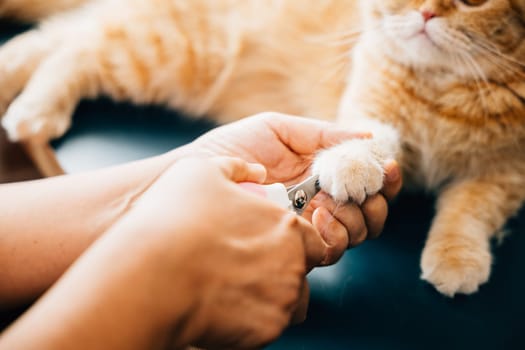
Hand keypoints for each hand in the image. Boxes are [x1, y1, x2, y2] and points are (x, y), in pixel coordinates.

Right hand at [0, 157, 326, 349]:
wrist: (151, 275)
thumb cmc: (175, 219)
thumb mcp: (202, 170)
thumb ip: (236, 167)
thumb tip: (252, 169)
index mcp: (286, 225)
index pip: (312, 236)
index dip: (293, 238)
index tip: (269, 239)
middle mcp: (292, 263)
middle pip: (302, 269)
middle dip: (283, 266)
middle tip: (249, 263)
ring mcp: (281, 299)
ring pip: (290, 300)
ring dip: (271, 293)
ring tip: (234, 285)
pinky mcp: (264, 331)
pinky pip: (268, 325)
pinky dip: (253, 319)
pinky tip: (223, 304)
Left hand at [187, 112, 402, 262]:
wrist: (197, 175)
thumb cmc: (233, 148)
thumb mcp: (279, 130)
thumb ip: (323, 135)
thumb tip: (370, 139)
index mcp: (321, 175)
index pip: (365, 182)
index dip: (385, 179)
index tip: (388, 167)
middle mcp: (320, 203)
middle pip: (370, 213)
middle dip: (376, 202)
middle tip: (359, 188)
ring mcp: (308, 226)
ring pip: (357, 234)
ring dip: (356, 217)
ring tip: (328, 201)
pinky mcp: (293, 246)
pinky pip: (331, 249)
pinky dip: (335, 234)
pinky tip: (315, 215)